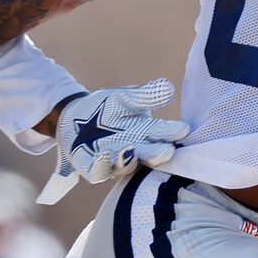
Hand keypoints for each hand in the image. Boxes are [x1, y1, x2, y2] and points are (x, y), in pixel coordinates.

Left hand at [40, 79, 188, 202]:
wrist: (74, 118)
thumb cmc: (105, 109)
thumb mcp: (125, 98)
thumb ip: (145, 95)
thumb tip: (169, 87)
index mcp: (147, 133)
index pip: (164, 134)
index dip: (173, 133)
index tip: (183, 129)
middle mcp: (135, 152)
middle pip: (150, 155)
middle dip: (158, 153)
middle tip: (167, 150)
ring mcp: (115, 162)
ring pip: (126, 165)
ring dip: (129, 159)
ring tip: (132, 150)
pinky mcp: (94, 169)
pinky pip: (99, 171)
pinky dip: (102, 165)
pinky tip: (105, 154)